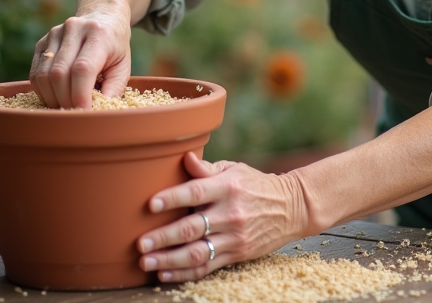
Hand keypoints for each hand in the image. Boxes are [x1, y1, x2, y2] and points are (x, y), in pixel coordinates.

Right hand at [29, 6, 131, 108]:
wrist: (102, 17)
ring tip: (66, 106)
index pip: (82, 69)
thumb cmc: (115, 47)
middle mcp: (74, 29)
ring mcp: (54, 34)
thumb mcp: (123, 66)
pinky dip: (43, 91)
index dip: (80, 95)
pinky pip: (35, 74)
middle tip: (75, 113)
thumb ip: (113, 89)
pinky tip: (57, 95)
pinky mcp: (42, 42)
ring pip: (43, 75)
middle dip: (65, 100)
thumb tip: (98, 113)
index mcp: (98, 34)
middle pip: (59, 74)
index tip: (84, 113)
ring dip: (52, 98)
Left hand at [136, 152, 309, 282]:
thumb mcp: (234, 170)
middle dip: (163, 237)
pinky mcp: (236, 253)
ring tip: (147, 263)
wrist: (291, 207)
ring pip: (197, 252)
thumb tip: (184, 157)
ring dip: (169, 260)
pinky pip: (207, 267)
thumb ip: (206, 169)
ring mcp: (234, 236)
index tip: (150, 204)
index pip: (196, 192)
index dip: (172, 198)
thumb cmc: (254, 185)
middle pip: (192, 228)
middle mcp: (230, 213)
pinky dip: (184, 273)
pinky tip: (165, 274)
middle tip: (140, 243)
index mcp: (227, 187)